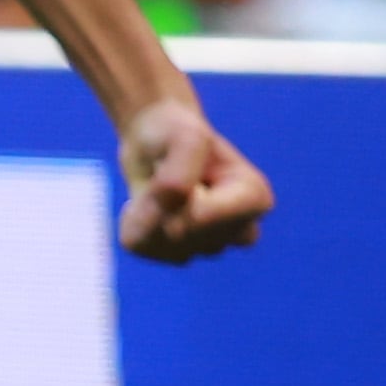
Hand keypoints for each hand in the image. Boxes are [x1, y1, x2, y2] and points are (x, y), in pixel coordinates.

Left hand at [117, 96, 270, 261]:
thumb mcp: (183, 138)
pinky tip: (142, 204)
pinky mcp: (178, 252)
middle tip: (160, 171)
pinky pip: (144, 249)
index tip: (177, 164)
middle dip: (160, 203)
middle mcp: (240, 230)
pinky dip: (132, 224)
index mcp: (254, 198)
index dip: (178, 194)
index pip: (205, 215)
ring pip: (167, 249)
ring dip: (146, 215)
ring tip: (155, 186)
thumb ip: (179, 178)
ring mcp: (211, 246)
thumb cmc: (176, 133)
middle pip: (185, 236)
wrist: (153, 138)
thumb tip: (170, 226)